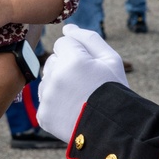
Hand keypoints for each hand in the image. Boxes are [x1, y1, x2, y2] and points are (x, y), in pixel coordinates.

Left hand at [37, 25, 128, 141]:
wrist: (113, 130)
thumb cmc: (114, 90)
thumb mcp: (111, 59)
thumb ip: (88, 38)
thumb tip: (67, 28)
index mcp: (73, 60)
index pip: (62, 42)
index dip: (78, 54)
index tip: (89, 67)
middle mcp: (56, 77)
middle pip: (52, 61)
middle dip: (65, 68)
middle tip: (85, 84)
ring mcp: (48, 98)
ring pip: (47, 80)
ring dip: (59, 85)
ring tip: (78, 98)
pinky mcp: (43, 115)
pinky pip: (45, 100)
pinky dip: (55, 104)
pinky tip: (71, 110)